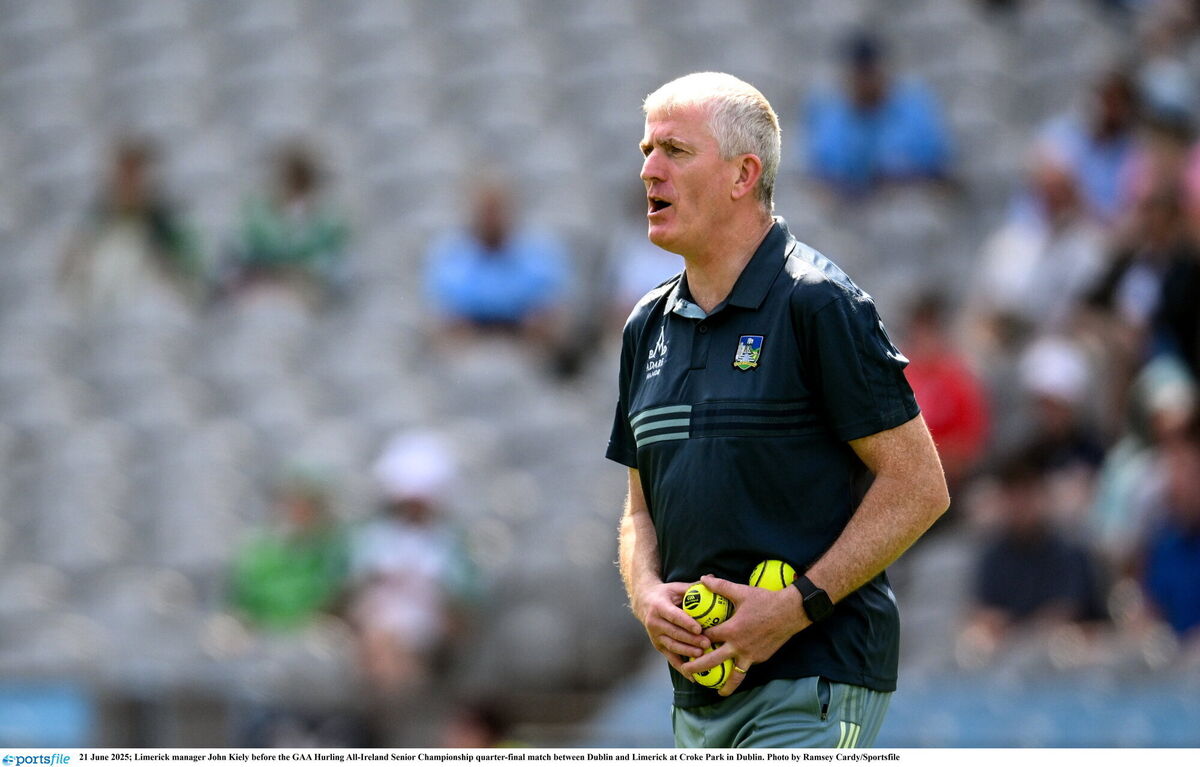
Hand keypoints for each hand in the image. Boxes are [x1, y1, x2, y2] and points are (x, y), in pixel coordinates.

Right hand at [632, 580, 710, 675]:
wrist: (643, 603)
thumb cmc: (666, 594)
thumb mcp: (676, 587)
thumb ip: (693, 587)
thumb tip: (711, 578)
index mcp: (659, 606)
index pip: (673, 616)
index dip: (686, 622)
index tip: (699, 628)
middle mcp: (654, 622)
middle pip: (674, 633)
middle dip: (690, 640)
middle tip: (707, 643)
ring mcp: (654, 636)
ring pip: (672, 646)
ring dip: (687, 652)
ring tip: (702, 655)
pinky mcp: (657, 645)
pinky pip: (670, 658)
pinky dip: (681, 667)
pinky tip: (693, 675)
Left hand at [680, 574, 808, 695]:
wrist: (791, 612)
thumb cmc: (765, 600)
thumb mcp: (741, 591)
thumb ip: (720, 586)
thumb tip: (703, 578)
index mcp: (731, 630)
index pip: (707, 637)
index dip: (696, 638)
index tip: (687, 638)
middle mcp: (739, 646)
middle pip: (713, 661)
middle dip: (697, 667)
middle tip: (685, 671)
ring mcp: (751, 655)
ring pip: (735, 675)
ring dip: (725, 685)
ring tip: (717, 692)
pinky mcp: (761, 658)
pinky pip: (747, 667)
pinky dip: (740, 672)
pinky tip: (735, 674)